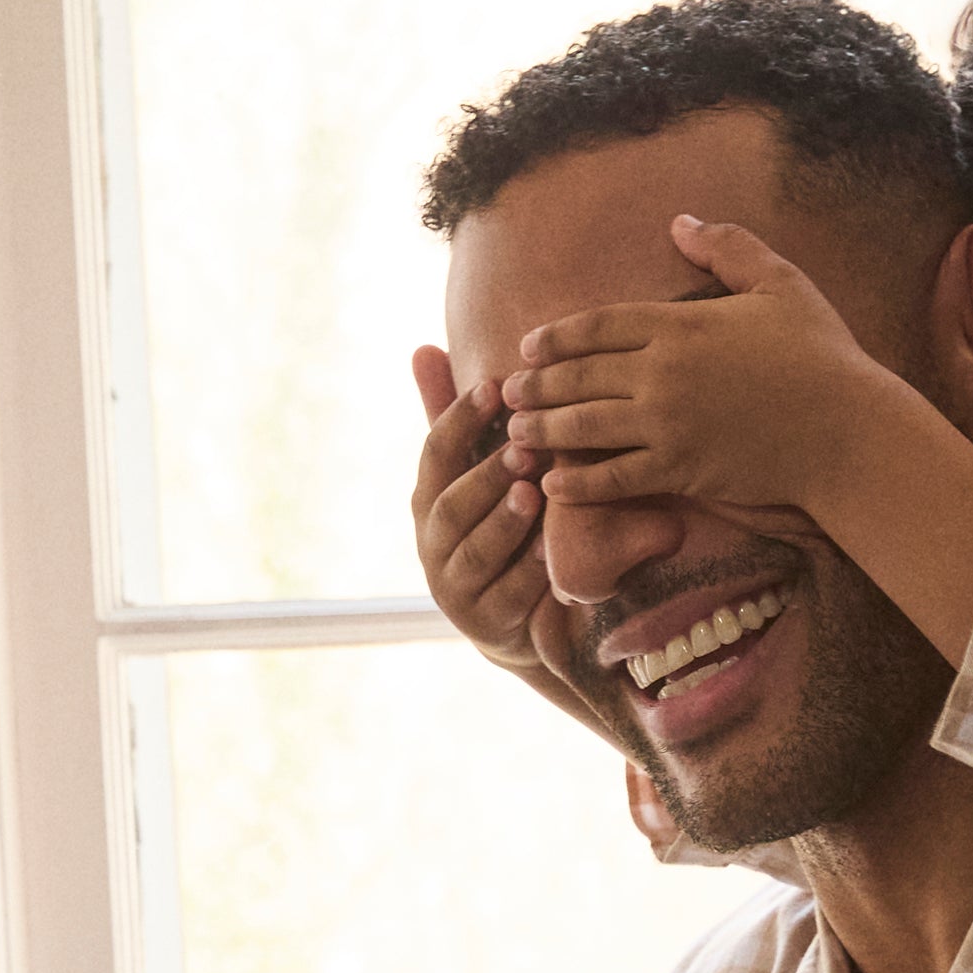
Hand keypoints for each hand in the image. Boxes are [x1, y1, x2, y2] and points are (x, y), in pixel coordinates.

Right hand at [409, 345, 610, 737]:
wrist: (520, 623)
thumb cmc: (500, 532)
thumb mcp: (478, 477)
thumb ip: (456, 423)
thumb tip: (421, 347)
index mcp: (427, 501)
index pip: (435, 452)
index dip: (460, 419)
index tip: (495, 387)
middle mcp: (431, 543)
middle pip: (453, 504)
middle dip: (486, 474)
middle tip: (524, 445)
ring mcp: (455, 588)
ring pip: (475, 550)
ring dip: (503, 521)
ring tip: (532, 494)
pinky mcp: (486, 625)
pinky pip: (506, 596)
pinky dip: (527, 573)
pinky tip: (550, 552)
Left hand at [506, 216, 902, 517]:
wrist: (848, 430)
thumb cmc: (822, 354)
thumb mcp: (779, 282)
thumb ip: (726, 247)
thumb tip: (679, 223)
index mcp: (680, 322)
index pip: (599, 325)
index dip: (557, 335)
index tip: (529, 345)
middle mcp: (663, 372)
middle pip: (581, 375)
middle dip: (538, 384)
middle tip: (506, 392)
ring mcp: (669, 425)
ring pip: (587, 425)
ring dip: (545, 431)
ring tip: (515, 437)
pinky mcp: (682, 471)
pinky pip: (616, 477)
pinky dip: (580, 483)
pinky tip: (552, 485)